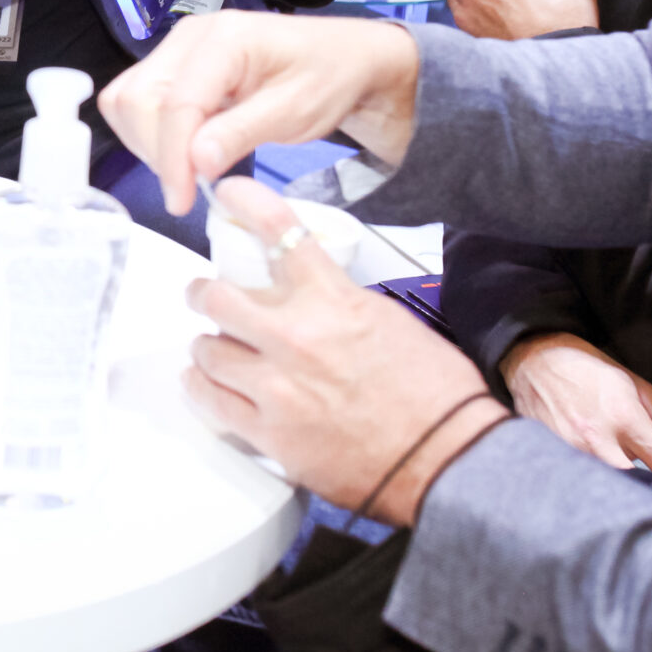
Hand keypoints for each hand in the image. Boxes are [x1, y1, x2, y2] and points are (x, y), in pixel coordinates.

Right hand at [98, 11, 419, 212]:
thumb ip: (242, 133)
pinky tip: (184, 150)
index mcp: (225, 38)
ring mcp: (180, 48)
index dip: (172, 157)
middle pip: (139, 98)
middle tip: (188, 187)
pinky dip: (151, 133)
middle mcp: (191, 36)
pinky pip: (140, 100)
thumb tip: (196, 162)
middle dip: (156, 151)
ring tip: (187, 169)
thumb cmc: (328, 78)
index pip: (176, 103)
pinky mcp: (176, 65)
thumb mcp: (296, 111)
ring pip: (129, 100)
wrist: (344, 59)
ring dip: (148, 143)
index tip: (181, 200)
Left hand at [187, 180, 507, 523]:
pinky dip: (203, 386)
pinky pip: (211, 399)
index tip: (229, 194)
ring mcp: (277, 386)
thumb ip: (337, 304)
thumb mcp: (388, 322)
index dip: (247, 202)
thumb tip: (307, 298)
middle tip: (204, 295)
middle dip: (205, 293)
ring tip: (213, 348)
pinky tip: (204, 382)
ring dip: (208, 345)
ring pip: (207, 349)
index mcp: (333, 301)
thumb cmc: (435, 394)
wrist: (448, 457)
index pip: (279, 232)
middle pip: (217, 296)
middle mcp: (297, 336)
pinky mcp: (269, 432)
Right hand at [500, 332, 651, 469]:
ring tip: (625, 467)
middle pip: (641, 483)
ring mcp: (572, 454)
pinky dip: (597, 479)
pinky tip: (598, 468)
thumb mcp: (632, 382)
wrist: (529, 362)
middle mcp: (597, 440)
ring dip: (625, 482)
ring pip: (613, 484)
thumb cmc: (583, 368)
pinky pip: (586, 480)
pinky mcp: (554, 460)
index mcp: (623, 416)